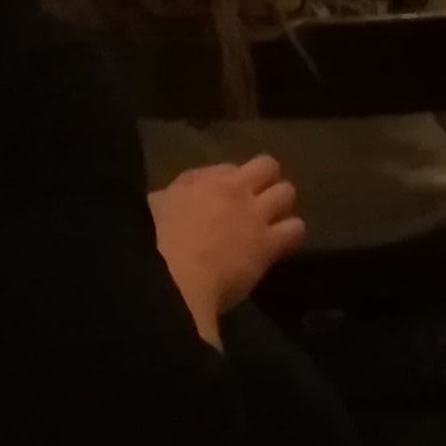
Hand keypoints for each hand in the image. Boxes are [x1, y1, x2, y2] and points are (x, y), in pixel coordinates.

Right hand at [149, 157, 301, 343]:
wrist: (170, 280)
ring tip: (273, 223)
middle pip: (265, 166)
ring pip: (286, 192)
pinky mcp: (269, 242)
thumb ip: (166, 203)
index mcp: (198, 181)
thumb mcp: (150, 213)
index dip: (227, 182)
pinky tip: (281, 246)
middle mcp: (232, 189)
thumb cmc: (149, 249)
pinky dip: (290, 234)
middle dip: (264, 180)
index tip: (221, 198)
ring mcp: (255, 214)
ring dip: (280, 205)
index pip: (224, 169)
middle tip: (256, 202)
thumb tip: (169, 206)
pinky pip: (295, 229)